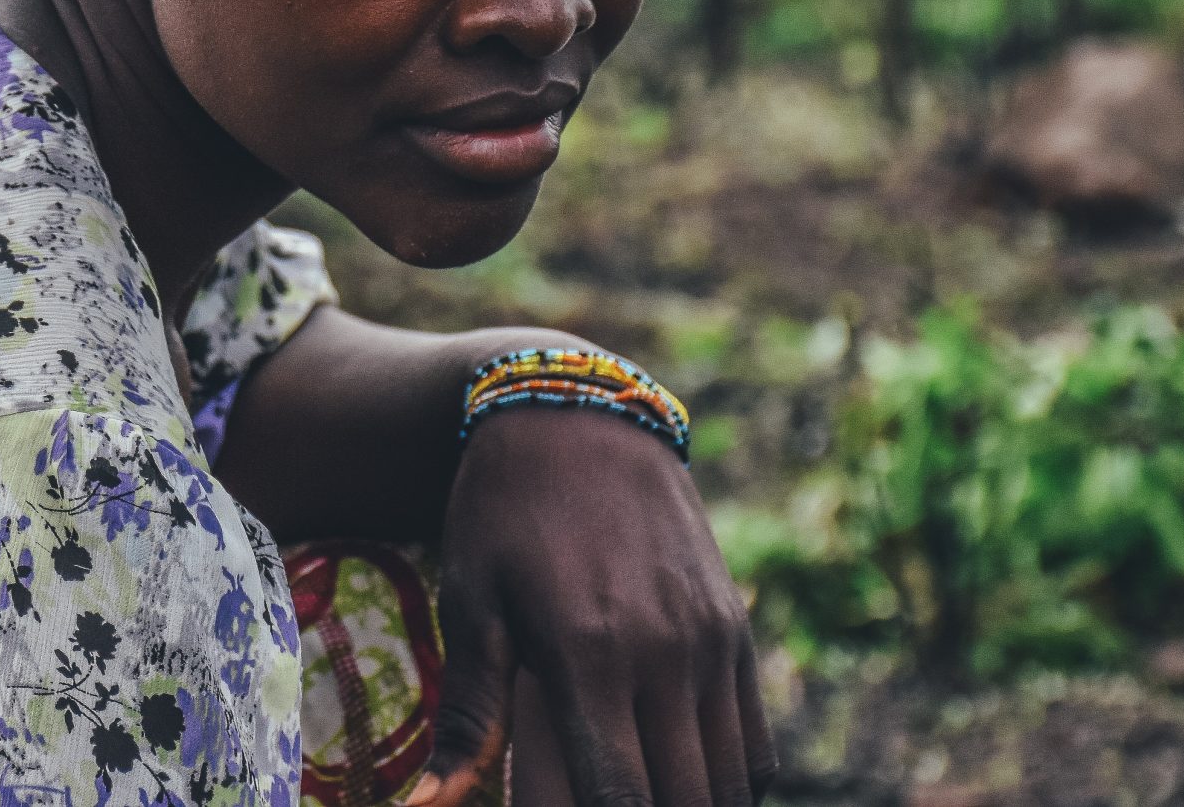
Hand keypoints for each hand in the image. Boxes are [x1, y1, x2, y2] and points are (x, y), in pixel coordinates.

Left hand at [409, 407, 773, 806]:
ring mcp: (710, 642)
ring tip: (639, 795)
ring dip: (689, 806)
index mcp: (586, 654)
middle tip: (598, 799)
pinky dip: (729, 783)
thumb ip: (468, 713)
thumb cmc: (502, 513)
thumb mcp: (470, 601)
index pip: (619, 798)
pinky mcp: (735, 629)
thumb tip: (427, 804)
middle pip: (683, 802)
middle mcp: (663, 654)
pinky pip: (755, 744)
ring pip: (729, 785)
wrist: (576, 416)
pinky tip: (680, 781)